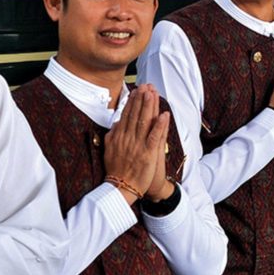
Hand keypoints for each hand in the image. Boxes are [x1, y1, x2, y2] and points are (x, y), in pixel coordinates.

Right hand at [104, 85, 169, 201]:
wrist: (120, 188)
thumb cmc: (116, 170)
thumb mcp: (109, 150)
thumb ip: (112, 135)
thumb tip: (116, 123)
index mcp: (119, 137)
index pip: (126, 115)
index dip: (132, 102)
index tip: (137, 90)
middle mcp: (127, 139)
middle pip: (135, 115)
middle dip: (141, 99)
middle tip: (146, 86)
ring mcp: (137, 145)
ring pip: (144, 122)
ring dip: (149, 107)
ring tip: (153, 93)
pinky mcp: (147, 154)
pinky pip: (154, 137)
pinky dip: (160, 126)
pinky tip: (164, 115)